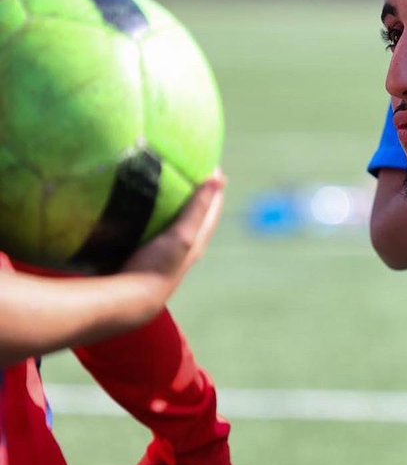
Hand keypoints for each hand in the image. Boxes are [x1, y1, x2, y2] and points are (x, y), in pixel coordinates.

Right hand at [122, 174, 224, 300]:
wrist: (130, 300)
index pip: (213, 208)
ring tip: (165, 180)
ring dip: (174, 202)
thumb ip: (198, 209)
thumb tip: (217, 179)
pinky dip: (155, 212)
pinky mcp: (147, 253)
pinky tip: (142, 205)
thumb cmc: (159, 266)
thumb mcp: (182, 235)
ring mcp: (165, 250)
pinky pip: (156, 226)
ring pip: (175, 221)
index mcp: (198, 241)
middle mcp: (185, 246)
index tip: (212, 164)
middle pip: (196, 213)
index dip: (215, 187)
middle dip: (195, 191)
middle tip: (187, 168)